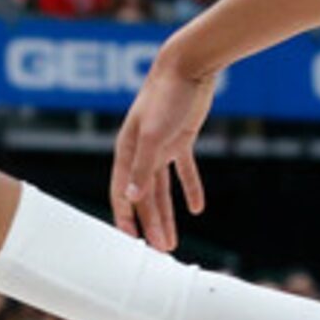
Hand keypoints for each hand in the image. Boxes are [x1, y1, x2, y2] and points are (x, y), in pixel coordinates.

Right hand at [108, 47, 215, 250]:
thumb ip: (142, 168)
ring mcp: (160, 146)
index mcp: (127, 152)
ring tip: (172, 241)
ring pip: (162, 189)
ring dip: (167, 215)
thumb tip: (131, 199)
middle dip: (151, 225)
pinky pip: (184, 171)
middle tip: (161, 252)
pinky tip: (197, 208)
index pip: (122, 193)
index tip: (131, 245)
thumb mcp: (153, 135)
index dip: (126, 219)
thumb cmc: (165, 97)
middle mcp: (140, 152)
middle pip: (144, 197)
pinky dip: (190, 188)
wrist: (188, 67)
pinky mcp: (180, 139)